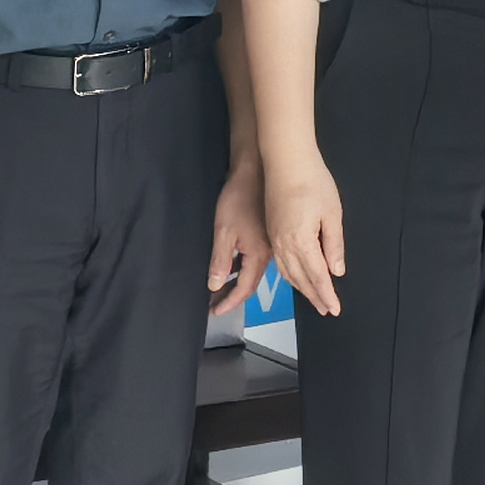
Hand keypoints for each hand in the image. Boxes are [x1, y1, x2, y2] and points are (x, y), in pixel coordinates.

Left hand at [208, 162, 271, 315]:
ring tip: (219, 290)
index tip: (215, 312)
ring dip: (237, 282)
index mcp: (259, 254)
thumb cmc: (238, 199)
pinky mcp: (266, 235)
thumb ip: (221, 261)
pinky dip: (242, 268)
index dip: (230, 302)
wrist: (255, 173)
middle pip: (251, 282)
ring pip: (253, 271)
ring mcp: (269, 244)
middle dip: (232, 296)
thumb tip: (216, 286)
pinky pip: (255, 259)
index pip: (245, 287)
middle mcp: (269, 253)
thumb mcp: (224, 231)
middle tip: (215, 305)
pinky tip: (231, 268)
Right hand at [265, 156, 346, 317]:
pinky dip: (290, 274)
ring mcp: (275, 238)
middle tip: (326, 309)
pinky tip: (295, 276)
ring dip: (301, 287)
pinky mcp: (271, 231)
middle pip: (300, 278)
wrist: (286, 162)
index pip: (316, 276)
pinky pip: (279, 261)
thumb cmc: (314, 184)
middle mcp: (284, 245)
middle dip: (314, 295)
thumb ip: (334, 245)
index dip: (326, 294)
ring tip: (313, 297)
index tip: (334, 309)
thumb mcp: (333, 214)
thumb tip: (336, 271)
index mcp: (301, 242)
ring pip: (287, 272)